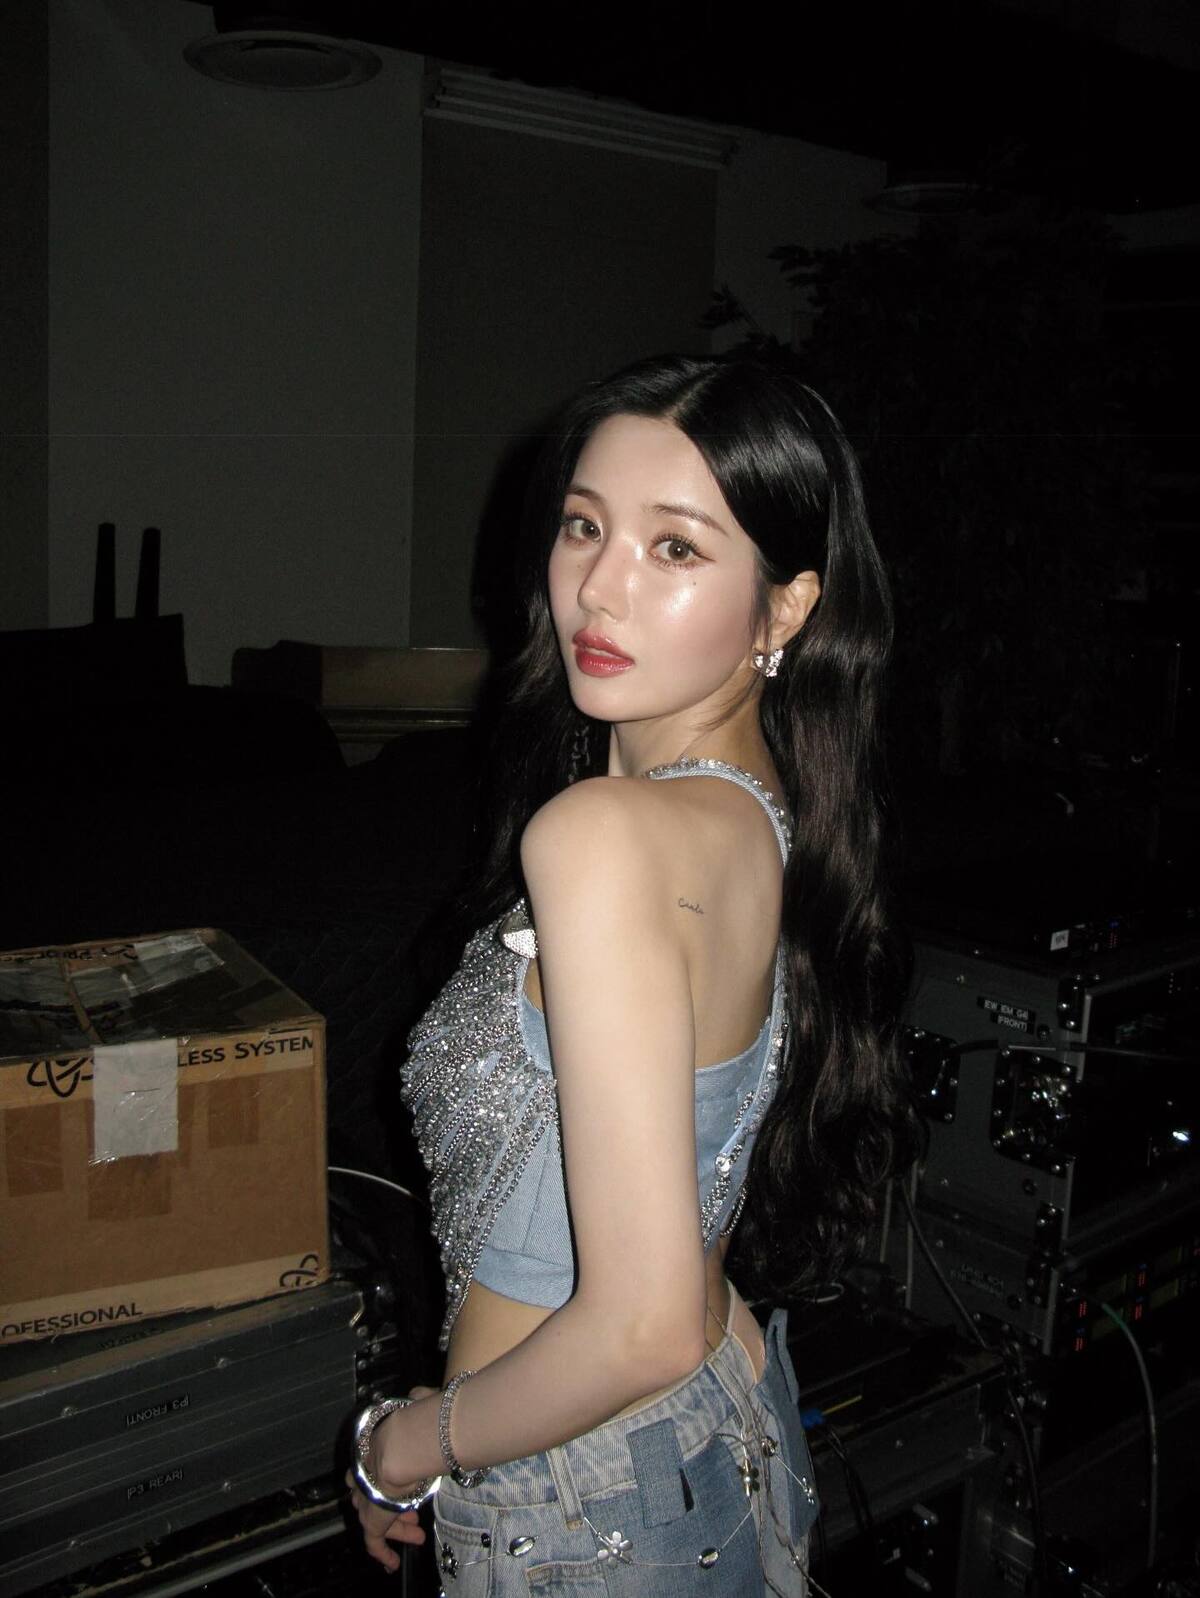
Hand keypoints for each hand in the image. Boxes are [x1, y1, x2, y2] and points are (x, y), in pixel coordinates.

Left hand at [346, 1385, 437, 1572]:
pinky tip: (392, 1563)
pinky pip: (373, 1542)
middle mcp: (365, 1473)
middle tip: (409, 1513)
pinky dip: (382, 1553)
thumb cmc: (415, 1424)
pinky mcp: (370, 1521)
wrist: (401, 1447)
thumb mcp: (420, 1406)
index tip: (402, 1478)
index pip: (371, 1462)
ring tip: (414, 1534)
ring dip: (395, 1527)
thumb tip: (421, 1392)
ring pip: (376, 1517)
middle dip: (391, 1502)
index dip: (385, 1472)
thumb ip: (420, 1399)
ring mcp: (366, 1498)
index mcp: (373, 1446)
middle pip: (371, 1492)